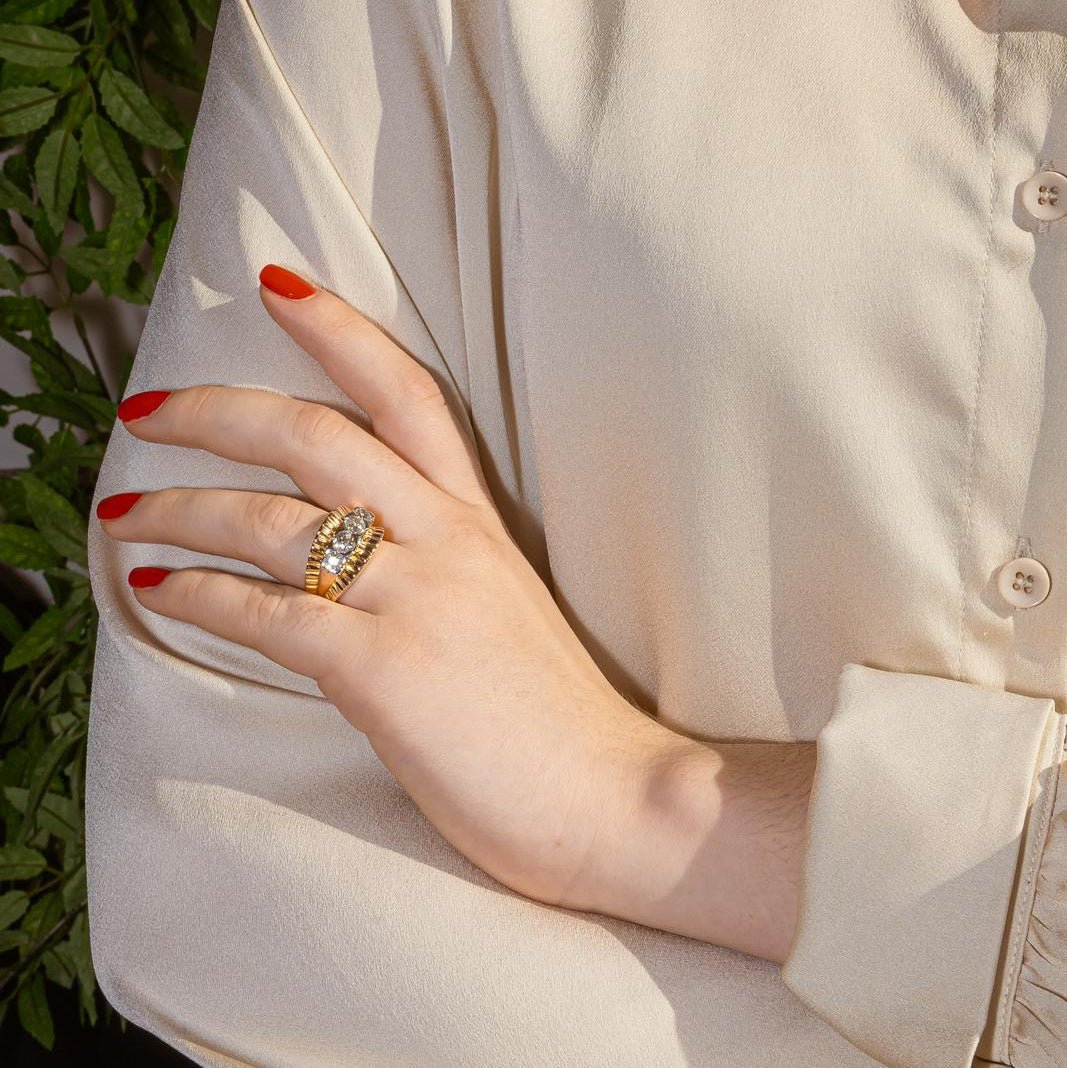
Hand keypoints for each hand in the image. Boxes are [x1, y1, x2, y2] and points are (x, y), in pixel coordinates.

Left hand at [98, 264, 813, 963]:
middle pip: (317, 436)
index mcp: (477, 521)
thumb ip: (434, 571)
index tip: (277, 289)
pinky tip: (157, 586)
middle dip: (218, 411)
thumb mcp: (503, 612)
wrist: (612, 796)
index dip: (339, 331)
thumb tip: (347, 566)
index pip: (407, 394)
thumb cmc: (557, 715)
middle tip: (148, 409)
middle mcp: (445, 541)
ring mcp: (416, 600)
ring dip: (181, 508)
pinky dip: (199, 594)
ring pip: (274, 520)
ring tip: (122, 511)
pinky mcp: (385, 671)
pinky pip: (269, 613)